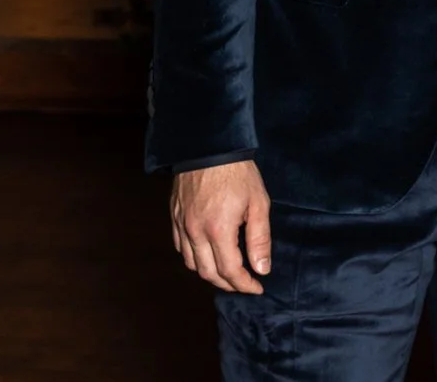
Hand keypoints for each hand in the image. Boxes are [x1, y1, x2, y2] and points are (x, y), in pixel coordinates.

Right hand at [170, 159, 272, 293]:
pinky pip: (180, 248)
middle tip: (244, 284)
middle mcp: (195, 232)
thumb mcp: (258, 203)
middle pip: (208, 273)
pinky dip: (193, 258)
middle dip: (227, 284)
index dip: (244, 284)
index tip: (257, 288)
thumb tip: (262, 268)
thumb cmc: (238, 174)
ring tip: (227, 273)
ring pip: (191, 263)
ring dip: (209, 274)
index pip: (230, 270)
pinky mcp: (174, 217)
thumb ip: (259, 239)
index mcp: (218, 230)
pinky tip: (206, 255)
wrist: (209, 148)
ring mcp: (181, 226)